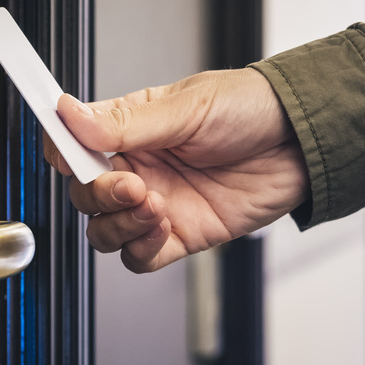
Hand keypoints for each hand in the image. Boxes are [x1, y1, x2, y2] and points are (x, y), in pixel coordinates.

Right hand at [44, 68, 309, 272]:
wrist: (303, 143)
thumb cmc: (250, 109)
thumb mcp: (186, 107)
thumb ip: (124, 122)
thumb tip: (69, 113)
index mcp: (130, 128)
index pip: (74, 144)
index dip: (61, 152)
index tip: (64, 155)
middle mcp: (137, 168)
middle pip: (85, 194)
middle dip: (98, 194)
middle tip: (131, 183)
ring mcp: (156, 203)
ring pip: (104, 230)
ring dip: (119, 224)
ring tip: (153, 204)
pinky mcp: (180, 234)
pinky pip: (139, 257)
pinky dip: (141, 248)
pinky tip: (164, 226)